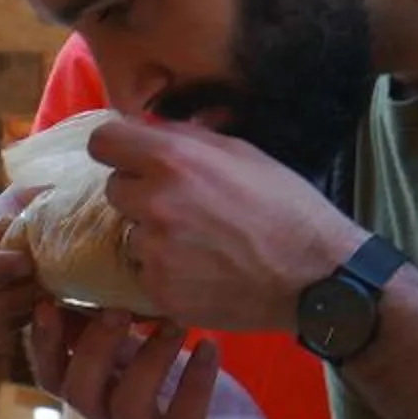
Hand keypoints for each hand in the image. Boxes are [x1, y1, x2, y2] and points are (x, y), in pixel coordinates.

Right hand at [31, 301, 302, 418]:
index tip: (47, 300)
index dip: (43, 343)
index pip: (54, 378)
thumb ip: (120, 341)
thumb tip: (83, 286)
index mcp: (102, 405)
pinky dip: (195, 381)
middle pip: (78, 393)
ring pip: (127, 407)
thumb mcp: (156, 365)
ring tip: (177, 323)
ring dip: (149, 358)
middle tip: (118, 307)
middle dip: (91, 346)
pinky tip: (212, 346)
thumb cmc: (204, 406)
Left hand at [86, 118, 362, 333]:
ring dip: (154, 236)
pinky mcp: (160, 291)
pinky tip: (203, 271)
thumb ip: (190, 138)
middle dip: (140, 193)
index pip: (103, 143)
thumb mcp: (244, 153)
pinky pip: (146, 273)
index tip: (131, 158)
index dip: (118, 149)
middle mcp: (155, 203)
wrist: (314, 276)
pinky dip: (167, 272)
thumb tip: (155, 127)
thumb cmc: (287, 207)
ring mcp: (155, 251)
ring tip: (199, 243)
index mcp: (173, 160)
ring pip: (131, 235)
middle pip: (114, 190)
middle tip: (180, 205)